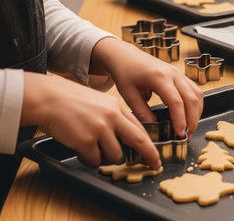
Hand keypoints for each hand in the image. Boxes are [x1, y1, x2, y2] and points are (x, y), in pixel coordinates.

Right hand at [21, 72, 161, 168]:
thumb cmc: (72, 101)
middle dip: (147, 154)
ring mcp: (99, 129)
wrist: (49, 99)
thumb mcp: (100, 102)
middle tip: (152, 163)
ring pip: (115, 155)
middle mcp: (112, 117)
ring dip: (105, 156)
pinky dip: (87, 158)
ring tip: (92, 146)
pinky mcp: (85, 141)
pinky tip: (79, 147)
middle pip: (138, 140)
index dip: (149, 143)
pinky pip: (94, 160)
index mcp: (117, 107)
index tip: (155, 155)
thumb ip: (115, 117)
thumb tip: (127, 136)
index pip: (139, 128)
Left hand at [90, 38, 203, 140]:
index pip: (176, 101)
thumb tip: (155, 130)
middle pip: (192, 98)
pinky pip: (194, 90)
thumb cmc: (126, 73)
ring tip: (189, 129)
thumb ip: (142, 113)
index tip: (179, 135)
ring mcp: (179, 73)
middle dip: (192, 120)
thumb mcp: (129, 95)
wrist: (127, 57)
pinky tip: (190, 116)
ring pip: (197, 94)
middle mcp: (173, 73)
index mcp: (159, 77)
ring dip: (197, 113)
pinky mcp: (180, 75)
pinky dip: (196, 104)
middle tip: (186, 137)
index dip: (180, 120)